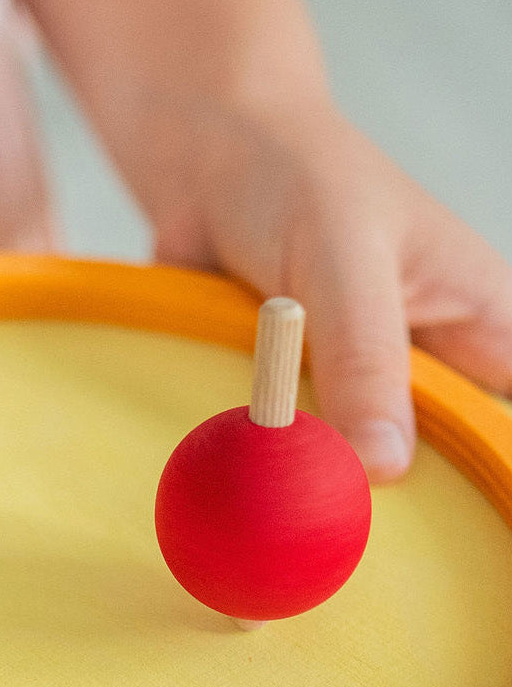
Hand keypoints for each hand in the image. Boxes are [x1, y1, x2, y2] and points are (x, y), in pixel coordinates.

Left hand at [135, 96, 511, 480]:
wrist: (204, 164)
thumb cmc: (299, 183)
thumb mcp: (341, 261)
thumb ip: (364, 359)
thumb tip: (382, 466)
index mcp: (485, 329)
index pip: (503, 429)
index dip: (487, 476)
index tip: (425, 513)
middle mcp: (429, 372)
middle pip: (434, 472)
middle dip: (380, 500)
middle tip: (323, 522)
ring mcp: (359, 394)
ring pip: (351, 473)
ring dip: (308, 486)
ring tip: (276, 506)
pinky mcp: (296, 406)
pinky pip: (286, 458)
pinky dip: (258, 465)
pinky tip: (234, 481)